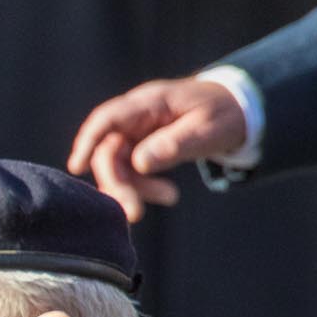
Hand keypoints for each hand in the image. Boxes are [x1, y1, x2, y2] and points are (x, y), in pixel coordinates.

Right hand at [66, 78, 248, 220]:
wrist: (238, 109)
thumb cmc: (225, 114)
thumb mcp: (209, 129)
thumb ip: (175, 144)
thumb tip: (140, 163)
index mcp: (149, 103)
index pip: (108, 118)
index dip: (89, 141)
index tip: (78, 167)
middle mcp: (136, 117)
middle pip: (110, 150)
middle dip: (118, 183)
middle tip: (135, 213)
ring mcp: (137, 133)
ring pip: (118, 164)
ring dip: (135, 188)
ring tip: (171, 197)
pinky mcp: (141, 147)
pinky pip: (131, 171)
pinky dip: (144, 186)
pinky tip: (169, 194)